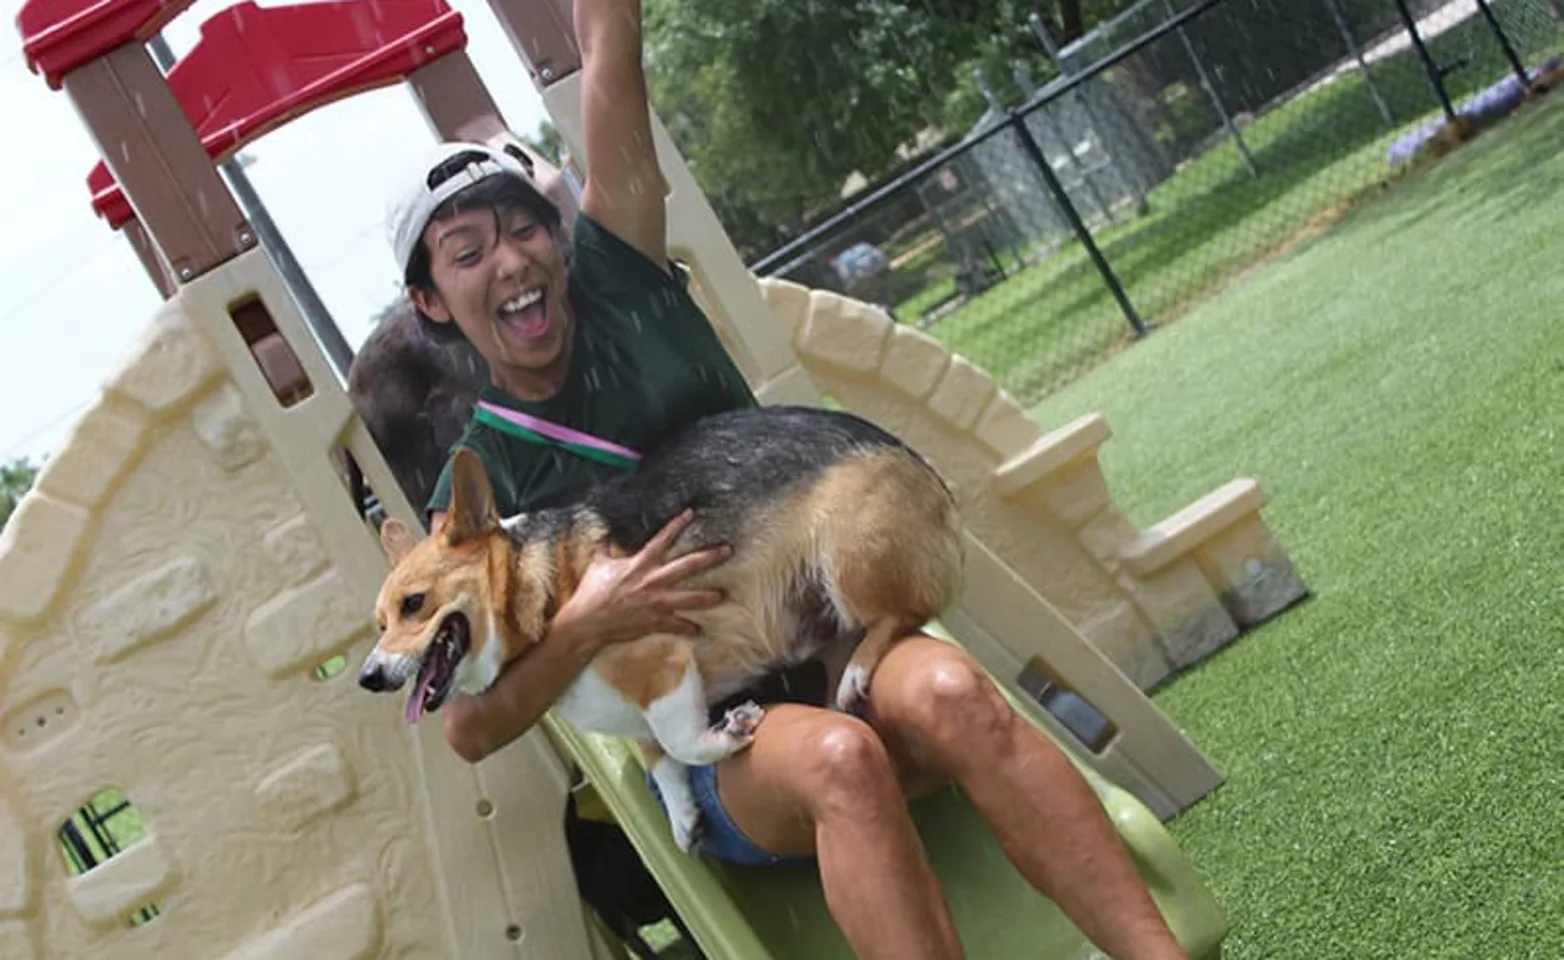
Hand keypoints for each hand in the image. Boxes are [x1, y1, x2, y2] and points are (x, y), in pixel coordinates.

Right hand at [554, 509, 729, 651]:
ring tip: (723, 595)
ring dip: (707, 596)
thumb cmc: (591, 593)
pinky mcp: (655, 622)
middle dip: (709, 557)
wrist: (587, 621)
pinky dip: (688, 628)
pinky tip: (699, 630)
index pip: (662, 540)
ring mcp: (656, 602)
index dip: (676, 525)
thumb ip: (605, 550)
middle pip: (687, 565)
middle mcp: (652, 581)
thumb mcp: (598, 566)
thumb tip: (604, 536)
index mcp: (640, 564)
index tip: (690, 514)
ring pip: (689, 598)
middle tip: (727, 550)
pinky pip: (677, 625)